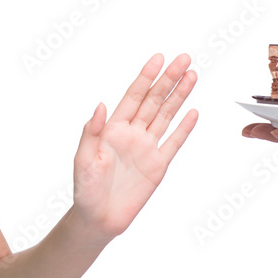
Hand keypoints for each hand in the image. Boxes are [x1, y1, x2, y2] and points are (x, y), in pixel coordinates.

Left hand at [72, 53, 198, 241]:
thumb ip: (91, 132)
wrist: (98, 218)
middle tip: (184, 58)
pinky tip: (193, 111)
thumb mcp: (83, 159)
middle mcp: (132, 134)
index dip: (146, 77)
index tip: (158, 58)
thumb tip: (100, 105)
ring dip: (179, 96)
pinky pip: (174, 143)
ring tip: (192, 75)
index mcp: (112, 129)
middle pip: (154, 100)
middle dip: (168, 79)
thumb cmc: (85, 189)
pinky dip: (184, 128)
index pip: (133, 96)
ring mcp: (146, 148)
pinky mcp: (158, 166)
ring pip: (166, 116)